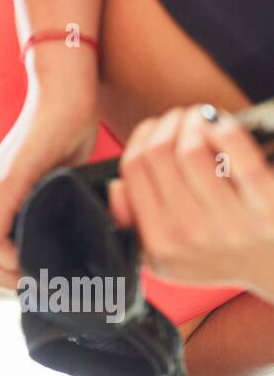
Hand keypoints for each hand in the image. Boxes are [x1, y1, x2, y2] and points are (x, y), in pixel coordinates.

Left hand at [0, 70, 100, 287]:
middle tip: (40, 289)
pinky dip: (10, 259)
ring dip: (8, 277)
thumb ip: (41, 220)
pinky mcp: (2, 185)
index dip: (3, 279)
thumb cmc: (64, 140)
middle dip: (5, 284)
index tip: (35, 283)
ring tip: (41, 279)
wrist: (66, 96)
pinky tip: (35, 261)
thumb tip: (56, 257)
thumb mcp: (49, 191)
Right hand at [109, 105, 273, 302]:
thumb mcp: (164, 259)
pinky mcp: (265, 203)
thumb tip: (116, 186)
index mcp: (158, 243)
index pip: (133, 173)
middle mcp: (189, 233)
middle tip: (176, 118)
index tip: (150, 130)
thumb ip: (132, 225)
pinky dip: (224, 128)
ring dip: (193, 120)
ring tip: (198, 116)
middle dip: (165, 124)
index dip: (139, 139)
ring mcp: (228, 220)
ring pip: (191, 150)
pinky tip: (221, 123)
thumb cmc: (219, 256)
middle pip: (158, 155)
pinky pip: (236, 153)